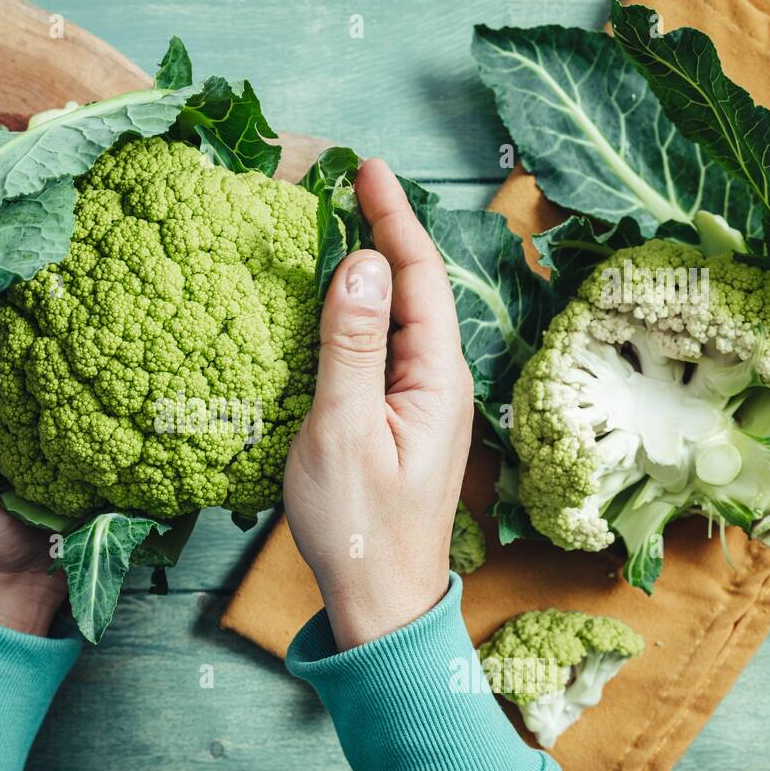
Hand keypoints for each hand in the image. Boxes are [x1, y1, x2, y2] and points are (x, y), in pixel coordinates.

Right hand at [284, 159, 472, 649]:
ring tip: (338, 228)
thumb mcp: (343, 428)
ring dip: (371, 271)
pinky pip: (381, 350)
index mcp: (435, 377)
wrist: (378, 602)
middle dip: (384, 232)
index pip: (418, 276)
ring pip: (398, 318)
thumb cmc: (360, 525)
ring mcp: (419, 404)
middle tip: (346, 186)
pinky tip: (333, 309)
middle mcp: (437, 382)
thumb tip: (361, 261)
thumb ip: (352, 343)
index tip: (367, 168)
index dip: (394, 217)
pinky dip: (358, 315)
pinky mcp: (398, 423)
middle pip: (414, 289)